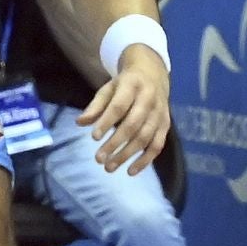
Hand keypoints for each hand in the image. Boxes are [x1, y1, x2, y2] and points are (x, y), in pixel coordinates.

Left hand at [76, 44, 170, 174]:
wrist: (153, 74)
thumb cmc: (126, 84)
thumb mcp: (108, 89)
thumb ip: (95, 106)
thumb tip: (80, 123)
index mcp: (132, 86)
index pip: (119, 106)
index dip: (107, 122)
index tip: (94, 138)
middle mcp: (149, 99)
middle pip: (133, 125)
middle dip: (115, 144)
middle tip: (99, 159)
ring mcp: (160, 113)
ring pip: (145, 138)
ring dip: (127, 155)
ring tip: (109, 167)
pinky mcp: (166, 125)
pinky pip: (157, 146)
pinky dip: (145, 161)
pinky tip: (130, 171)